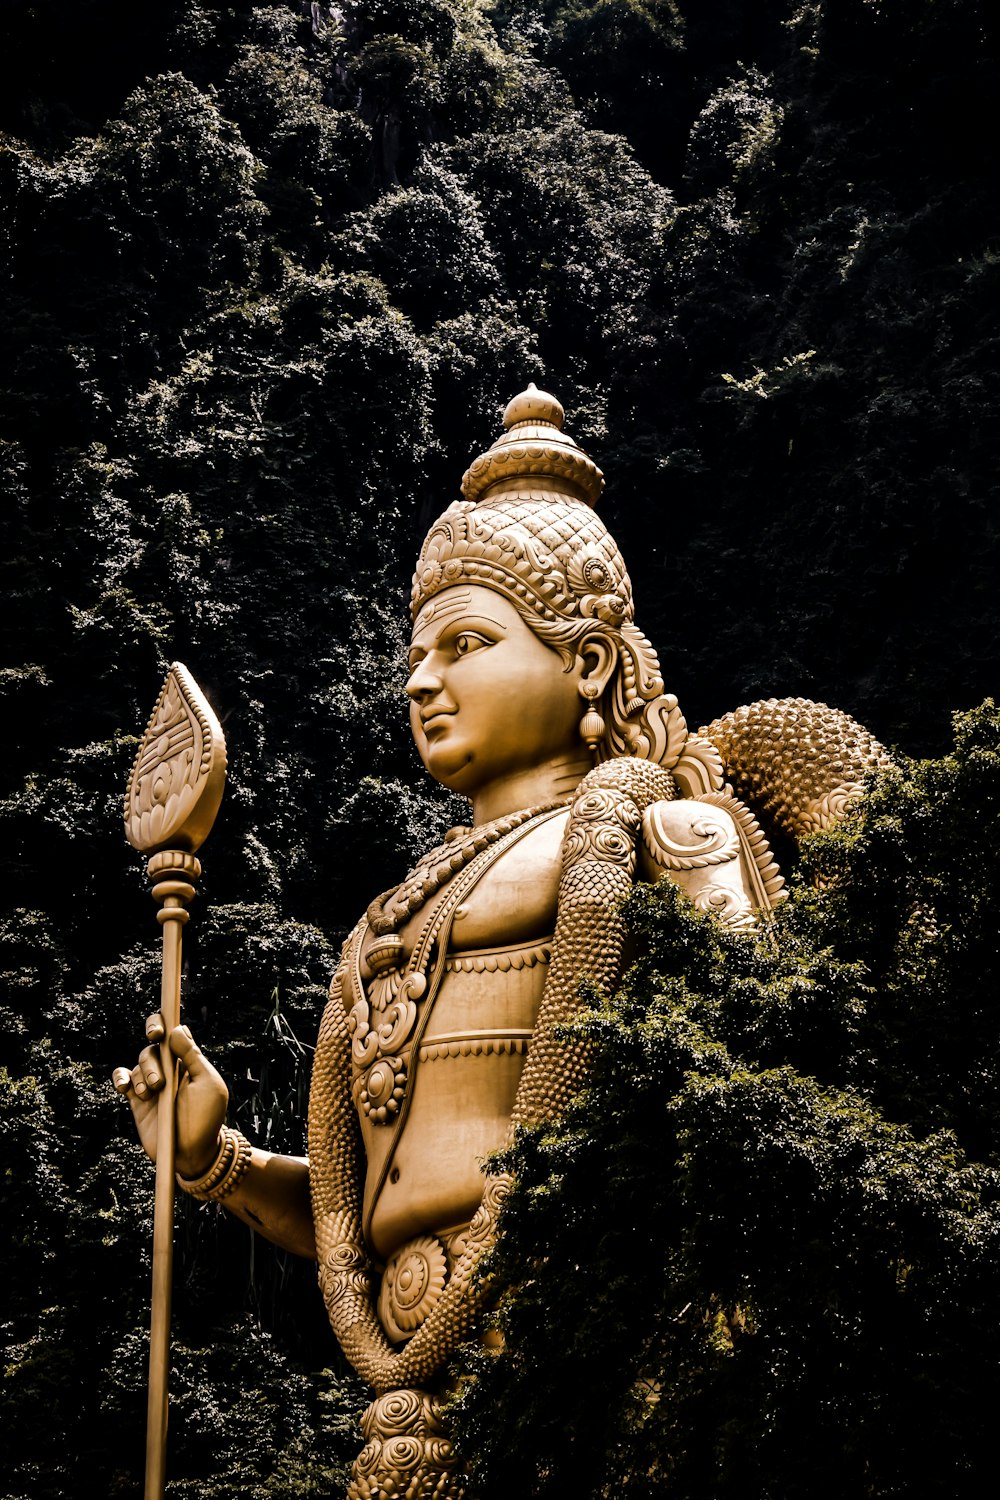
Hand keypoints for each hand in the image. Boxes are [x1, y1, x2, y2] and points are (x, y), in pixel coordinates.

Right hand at [112, 1015, 228, 1178]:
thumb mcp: (207, 1084)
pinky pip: (123, 1079)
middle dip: (152, 1059)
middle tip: (160, 1079)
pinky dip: (121, 1078)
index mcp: (187, 1061)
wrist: (192, 1152)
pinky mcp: (138, 1100)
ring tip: (154, 1093)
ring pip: (138, 1064)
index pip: (171, 1033)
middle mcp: (168, 1069)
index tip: (157, 1032)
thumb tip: (177, 1029)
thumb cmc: (206, 1118)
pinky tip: (125, 1088)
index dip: (160, 1025)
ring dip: (143, 1075)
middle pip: (151, 1048)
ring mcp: (152, 1084)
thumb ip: (192, 1056)